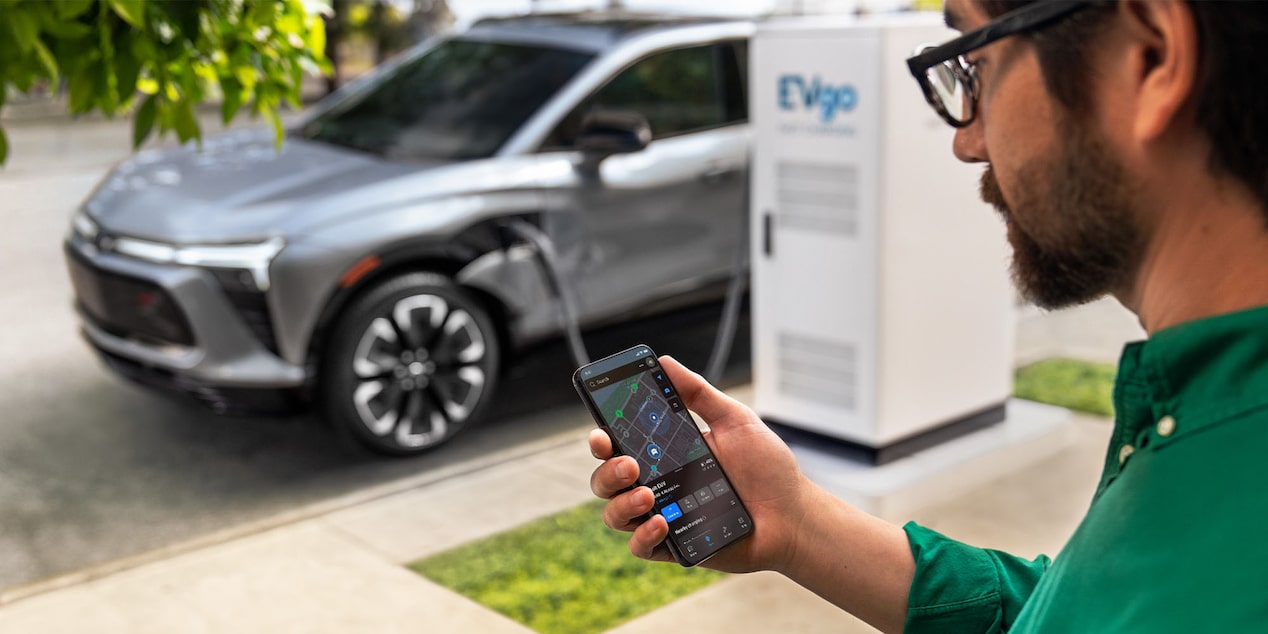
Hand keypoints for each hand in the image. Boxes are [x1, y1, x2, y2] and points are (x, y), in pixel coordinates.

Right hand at [588, 355, 809, 572]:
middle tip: (629, 464)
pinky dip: (643, 536)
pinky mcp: (674, 546)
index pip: (619, 443)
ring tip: (648, 495)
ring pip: (615, 515)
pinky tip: (662, 523)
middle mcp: (658, 483)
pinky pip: (640, 547)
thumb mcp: (735, 420)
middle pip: (607, 479)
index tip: (600, 432)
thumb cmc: (767, 469)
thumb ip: (699, 393)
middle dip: (607, 470)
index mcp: (665, 452)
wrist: (794, 515)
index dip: (601, 438)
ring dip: (622, 503)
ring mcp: (663, 516)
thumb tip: (665, 361)